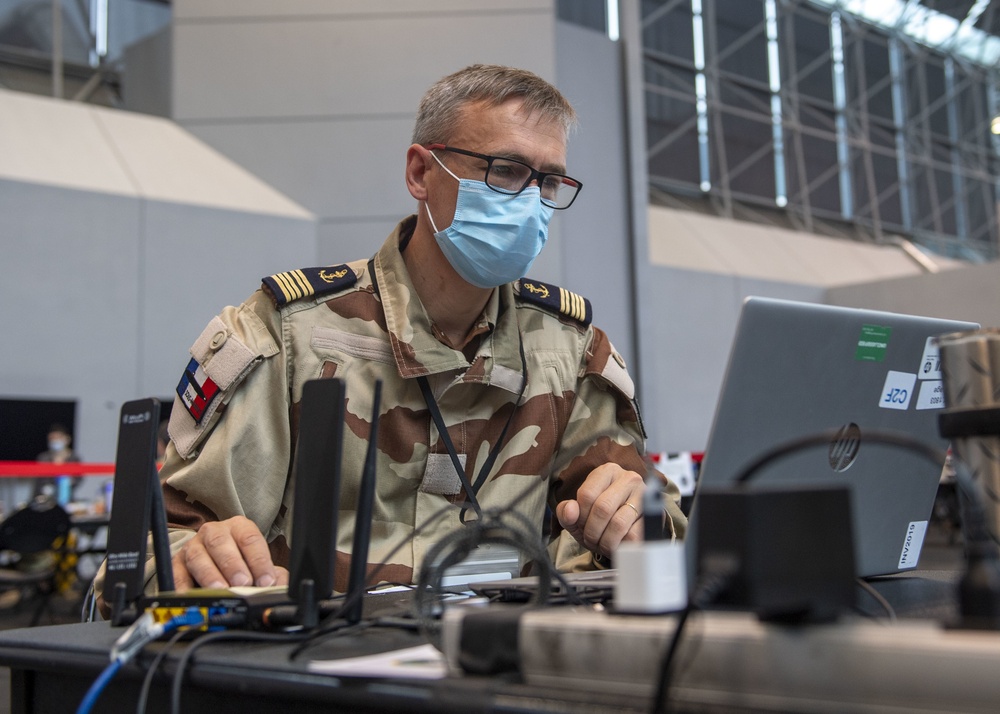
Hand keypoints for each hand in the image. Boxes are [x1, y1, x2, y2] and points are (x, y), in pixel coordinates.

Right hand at [171, 516, 288, 590]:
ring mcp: (193, 546)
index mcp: (238, 527)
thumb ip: (273, 575)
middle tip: (243, 582)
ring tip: (221, 589)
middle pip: (221, 543)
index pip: (250, 539)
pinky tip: (191, 596)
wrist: (213, 560)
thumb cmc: (241, 562)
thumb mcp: (258, 564)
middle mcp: (214, 532)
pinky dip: (183, 586)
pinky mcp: (176, 562)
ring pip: (198, 557)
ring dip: (210, 574)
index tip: (266, 580)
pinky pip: (177, 573)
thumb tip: (281, 588)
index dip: (259, 560)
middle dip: (233, 564)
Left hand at [555, 463, 644, 557]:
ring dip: (606, 542)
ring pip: (618, 524)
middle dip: (592, 531)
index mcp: (606, 472)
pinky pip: (633, 536)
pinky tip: (618, 545)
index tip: (581, 526)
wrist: (629, 531)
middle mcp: (628, 478)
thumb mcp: (578, 515)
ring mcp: (644, 496)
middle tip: (591, 540)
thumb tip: (570, 510)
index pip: (587, 495)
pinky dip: (621, 546)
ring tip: (603, 544)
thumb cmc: (601, 520)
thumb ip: (566, 512)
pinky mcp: (655, 516)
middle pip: (602, 508)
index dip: (580, 517)